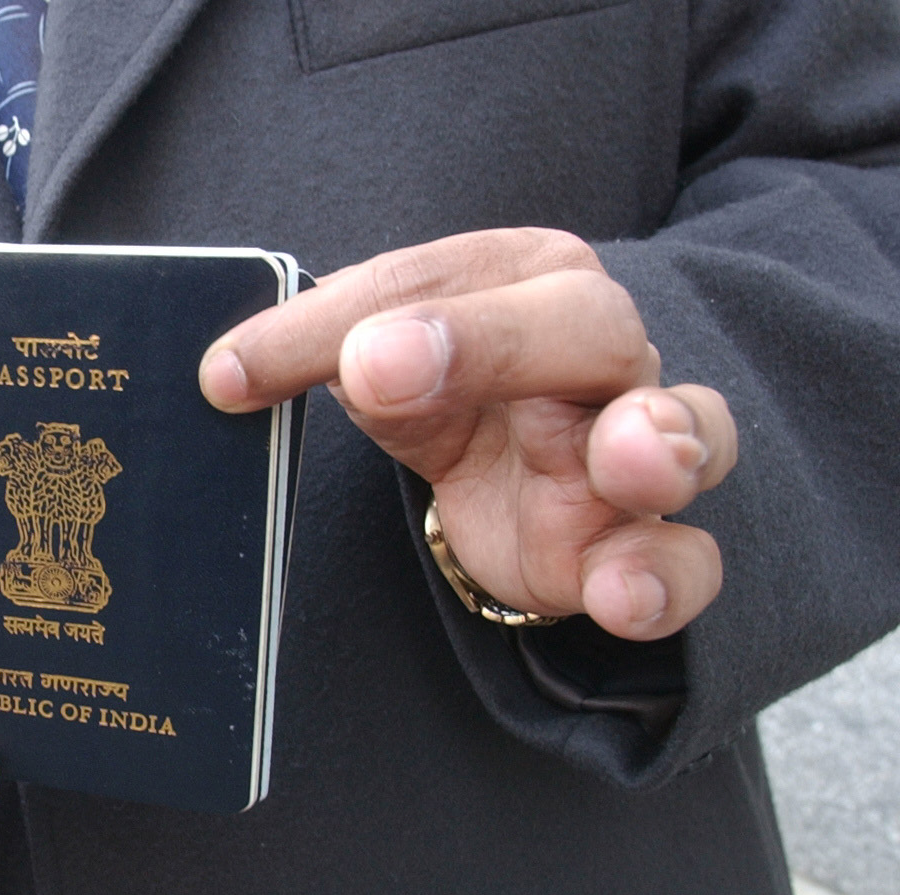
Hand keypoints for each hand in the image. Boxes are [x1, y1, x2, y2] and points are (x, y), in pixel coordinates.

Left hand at [200, 228, 736, 640]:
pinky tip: (620, 593)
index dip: (334, 319)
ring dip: (661, 442)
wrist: (512, 475)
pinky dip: (662, 578)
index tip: (238, 367)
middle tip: (378, 372)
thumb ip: (320, 352)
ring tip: (630, 458)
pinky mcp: (641, 543)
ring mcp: (637, 448)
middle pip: (584, 325)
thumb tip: (225, 371)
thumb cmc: (445, 391)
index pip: (430, 280)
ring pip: (690, 432)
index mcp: (522, 280)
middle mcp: (601, 351)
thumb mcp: (375, 364)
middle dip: (491, 343)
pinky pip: (687, 559)